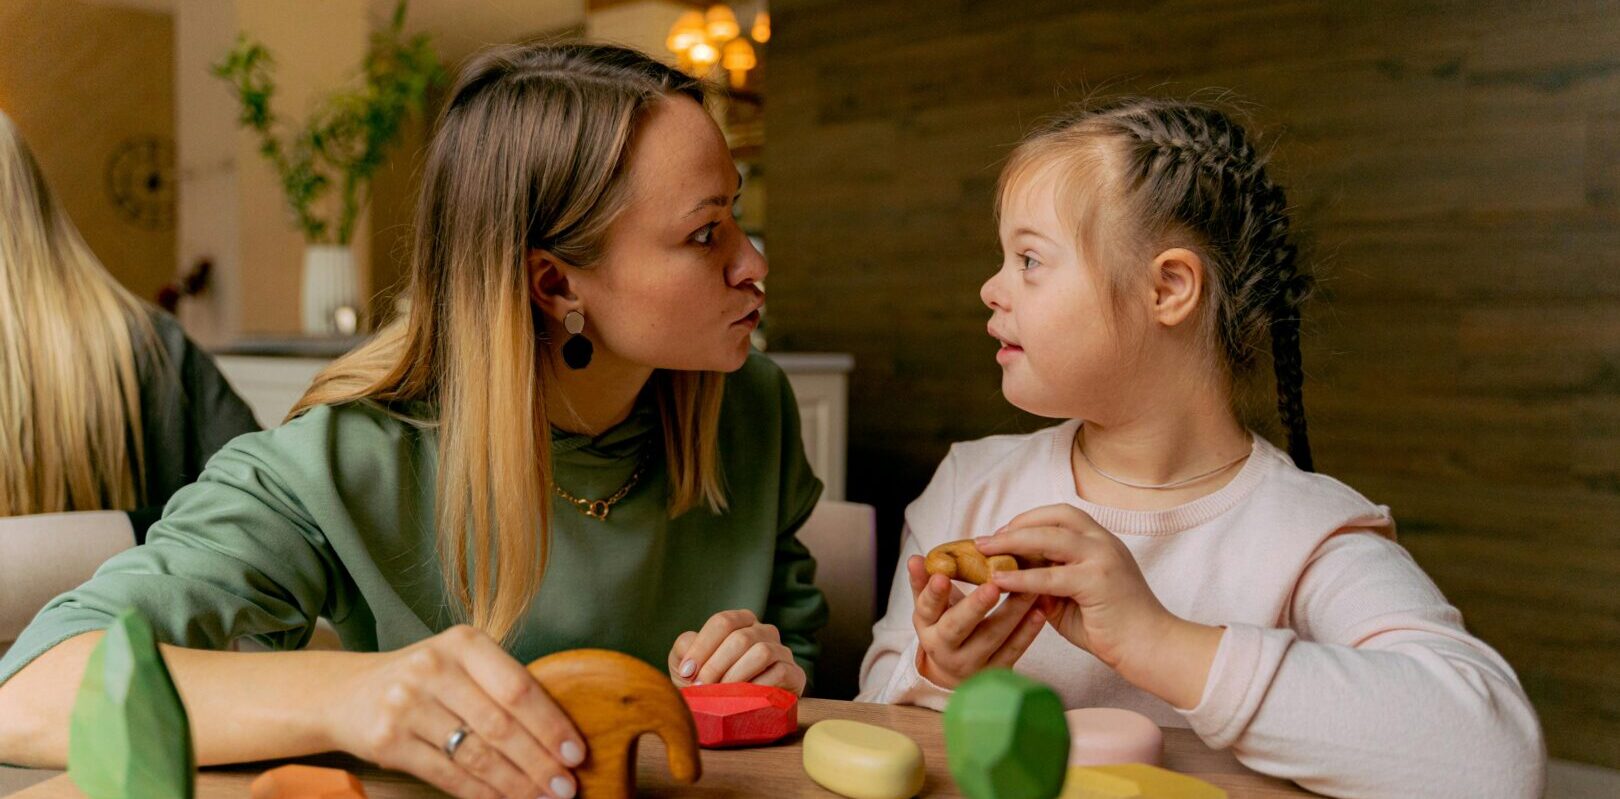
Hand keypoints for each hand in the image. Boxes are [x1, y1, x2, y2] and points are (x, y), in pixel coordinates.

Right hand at [324, 625, 585, 798]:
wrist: (344, 692)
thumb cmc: (422, 680)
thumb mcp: (459, 663)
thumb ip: (501, 686)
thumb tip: (559, 733)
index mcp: (463, 643)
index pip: (518, 687)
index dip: (551, 724)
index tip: (576, 752)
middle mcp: (434, 668)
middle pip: (501, 725)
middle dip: (540, 762)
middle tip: (566, 786)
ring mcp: (407, 705)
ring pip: (476, 755)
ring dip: (516, 783)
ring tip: (542, 798)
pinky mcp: (388, 741)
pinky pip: (447, 775)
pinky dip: (482, 793)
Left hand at [668, 609, 806, 694]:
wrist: (733, 712)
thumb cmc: (709, 683)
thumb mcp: (688, 665)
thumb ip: (685, 648)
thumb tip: (689, 648)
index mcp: (741, 622)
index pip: (723, 622)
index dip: (702, 646)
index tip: (687, 672)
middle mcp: (764, 631)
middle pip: (741, 638)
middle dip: (716, 665)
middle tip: (701, 688)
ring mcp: (782, 651)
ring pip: (762, 652)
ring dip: (736, 675)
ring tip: (720, 694)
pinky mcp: (795, 674)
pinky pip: (780, 672)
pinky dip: (757, 686)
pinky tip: (742, 699)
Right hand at [906, 554, 1045, 688]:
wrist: (955, 672)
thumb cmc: (944, 625)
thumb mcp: (930, 608)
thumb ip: (923, 582)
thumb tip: (915, 559)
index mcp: (927, 627)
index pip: (927, 608)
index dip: (933, 593)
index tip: (942, 577)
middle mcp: (945, 649)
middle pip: (958, 627)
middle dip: (976, 606)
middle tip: (992, 585)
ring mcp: (972, 663)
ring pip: (992, 637)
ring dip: (1013, 612)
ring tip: (1029, 588)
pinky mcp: (996, 671)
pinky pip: (1013, 650)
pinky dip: (1028, 631)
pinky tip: (1040, 611)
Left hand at [978, 504, 1223, 707]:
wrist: (1151, 647)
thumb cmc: (1112, 626)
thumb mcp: (1073, 598)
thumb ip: (1048, 583)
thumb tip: (1012, 576)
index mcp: (1101, 541)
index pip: (1061, 514)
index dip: (1029, 519)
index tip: (1002, 533)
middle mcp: (1103, 542)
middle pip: (1054, 518)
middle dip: (1014, 526)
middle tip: (985, 540)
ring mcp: (1103, 558)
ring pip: (1050, 538)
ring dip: (1012, 542)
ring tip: (984, 552)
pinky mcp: (1097, 582)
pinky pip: (1051, 575)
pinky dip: (1022, 577)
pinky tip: (1000, 581)